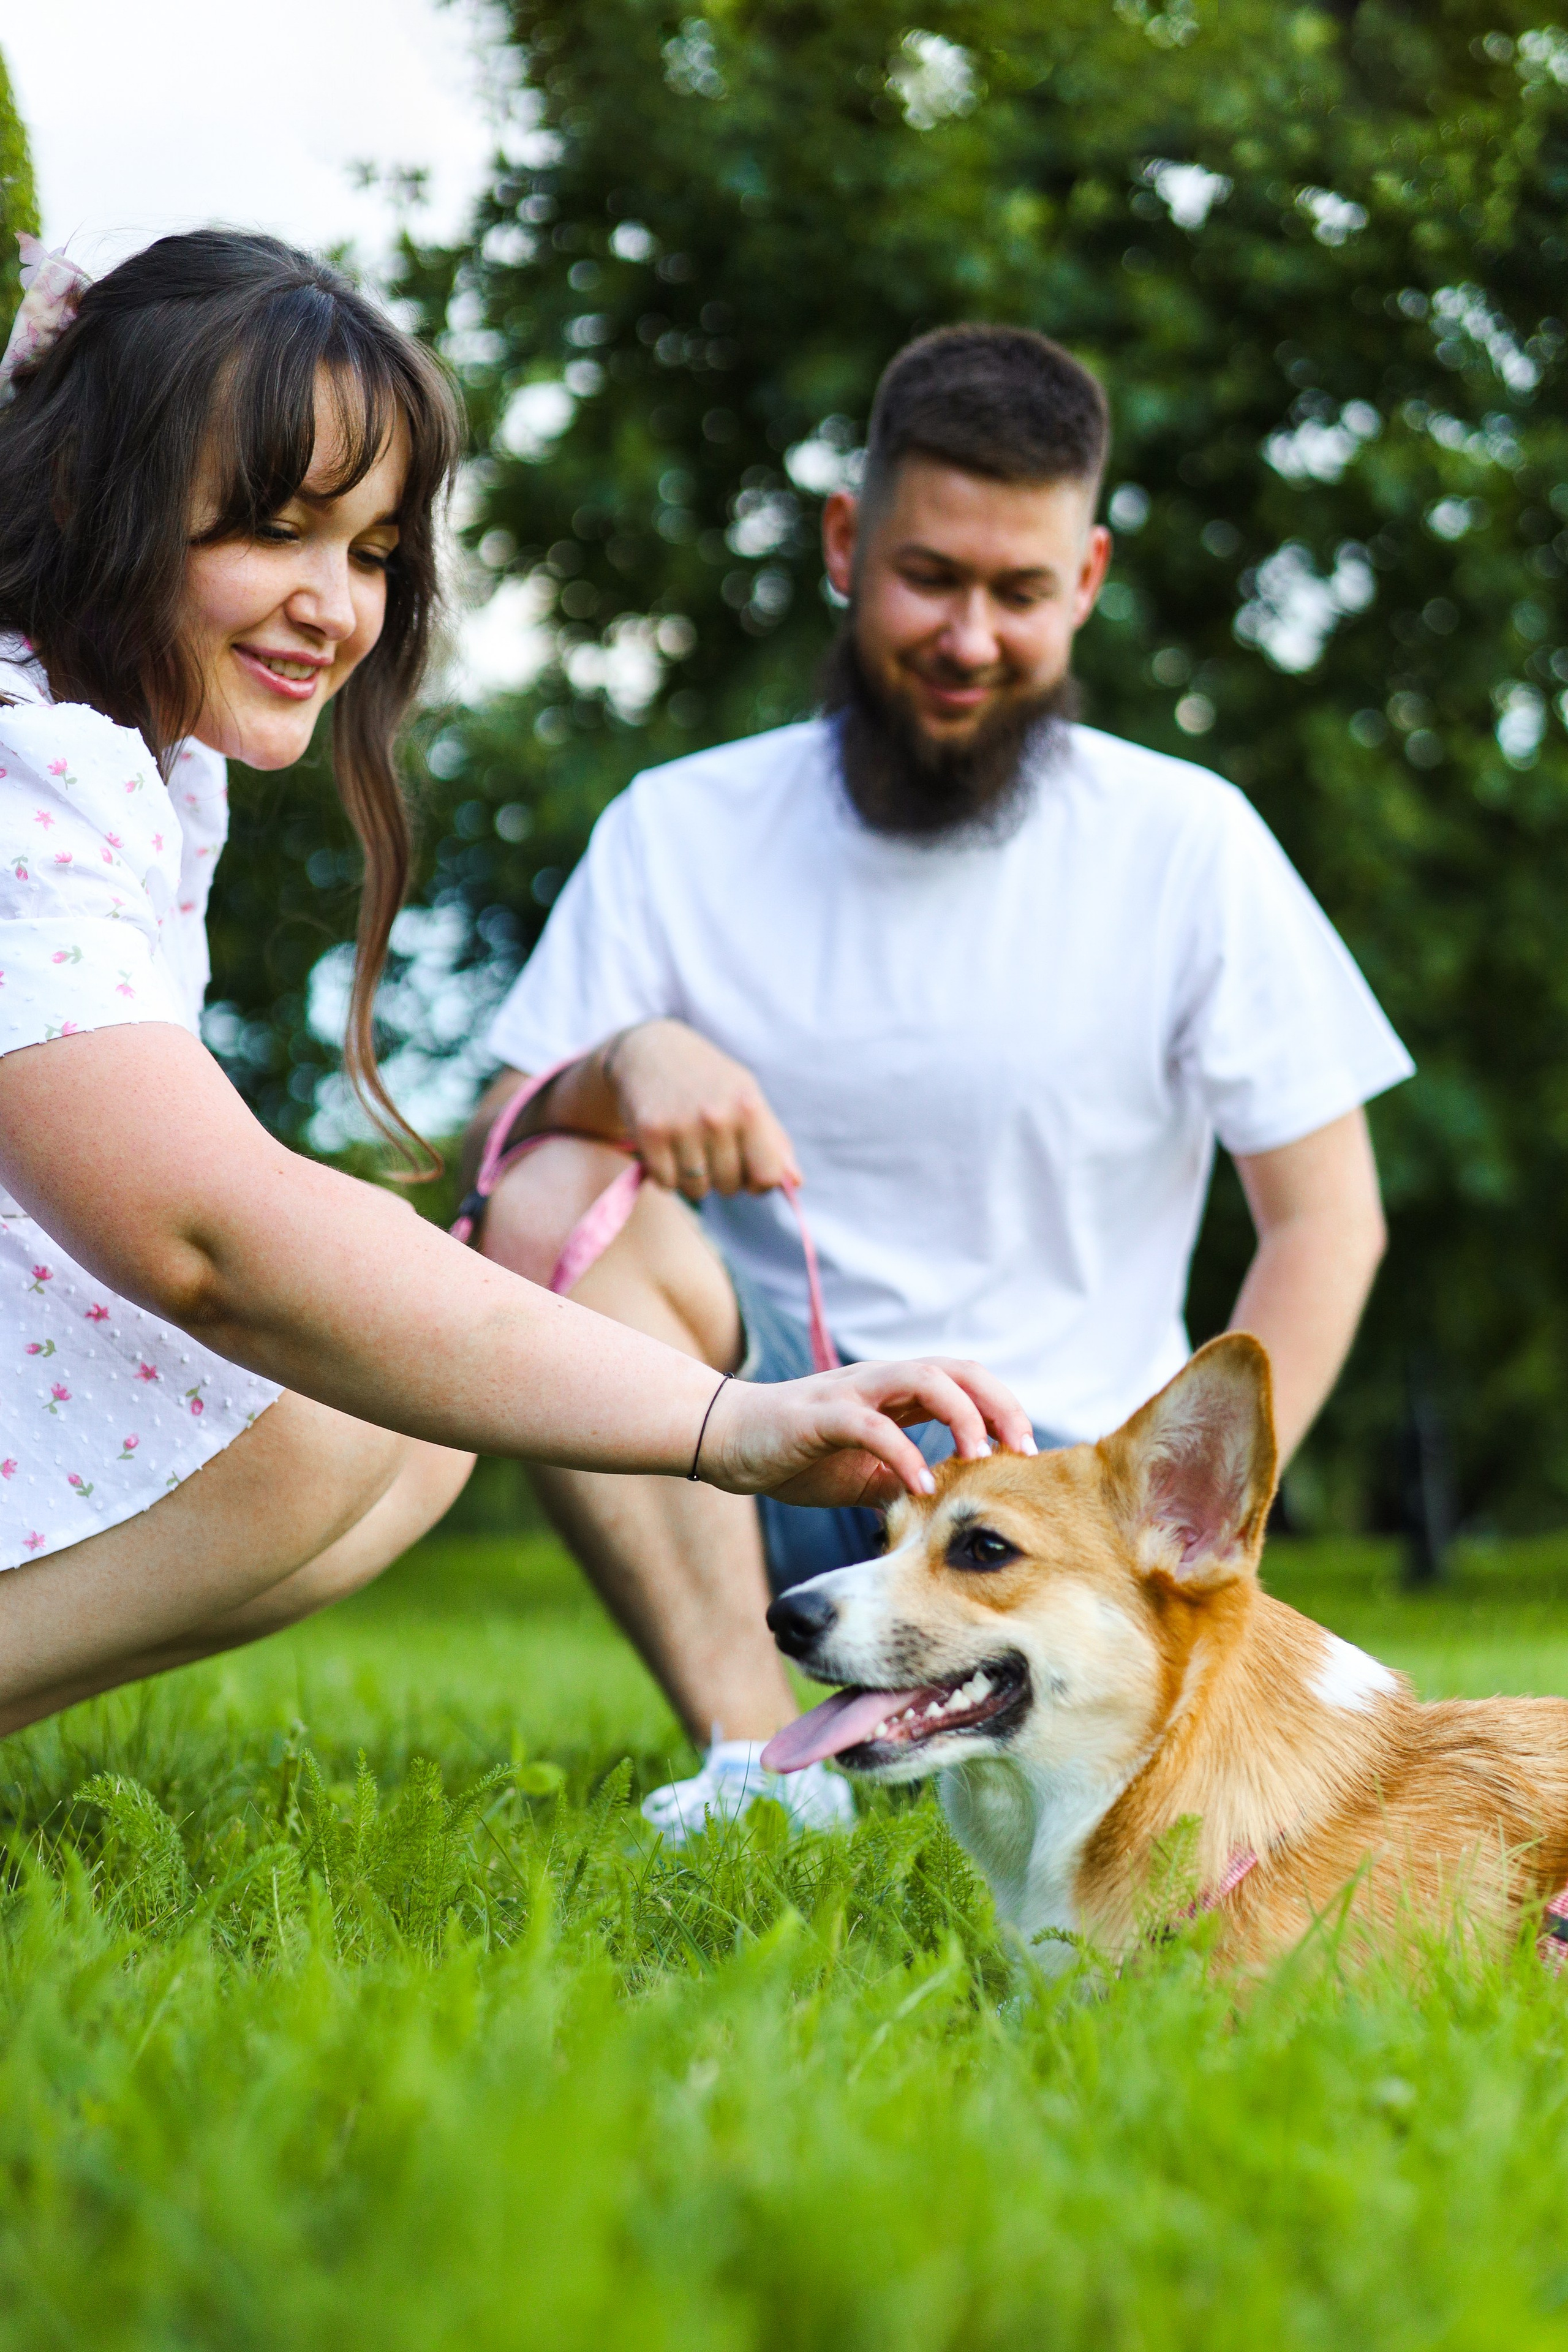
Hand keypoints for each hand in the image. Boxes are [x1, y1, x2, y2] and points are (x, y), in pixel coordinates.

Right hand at [606, 1020, 799, 1199]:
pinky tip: (668, 1150)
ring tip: (689, 1148)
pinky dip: (667, 1174)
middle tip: (712, 1150)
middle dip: (723, 1177)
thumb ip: (774, 1141)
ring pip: (697, 1190)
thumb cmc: (710, 1080)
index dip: (760, 1183)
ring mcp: (681, 1125)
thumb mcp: (748, 1096)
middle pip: (730, 1186)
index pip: (768, 1175)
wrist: (653, 1050)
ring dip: (694, 1179)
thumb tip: (796, 1183)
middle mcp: (716, 1116)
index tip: (749, 1172)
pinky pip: (667, 1183)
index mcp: (749, 1106)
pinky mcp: (650, 1134)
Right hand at [698, 1358, 1037, 1507]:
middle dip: (1000, 1406)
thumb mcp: (866, 1476)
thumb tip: (949, 1518)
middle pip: (960, 1371)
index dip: (1004, 1409)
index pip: (966, 1383)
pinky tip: (923, 1486)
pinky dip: (905, 1453)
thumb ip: (906, 1482)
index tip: (1029, 1454)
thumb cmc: (798, 1456)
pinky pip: (874, 1426)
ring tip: (983, 1458)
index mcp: (897, 1394)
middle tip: (1025, 1452)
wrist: (729, 1441)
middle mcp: (883, 1382)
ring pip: (926, 1381)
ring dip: (964, 1417)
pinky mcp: (823, 1414)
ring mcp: (854, 1393)